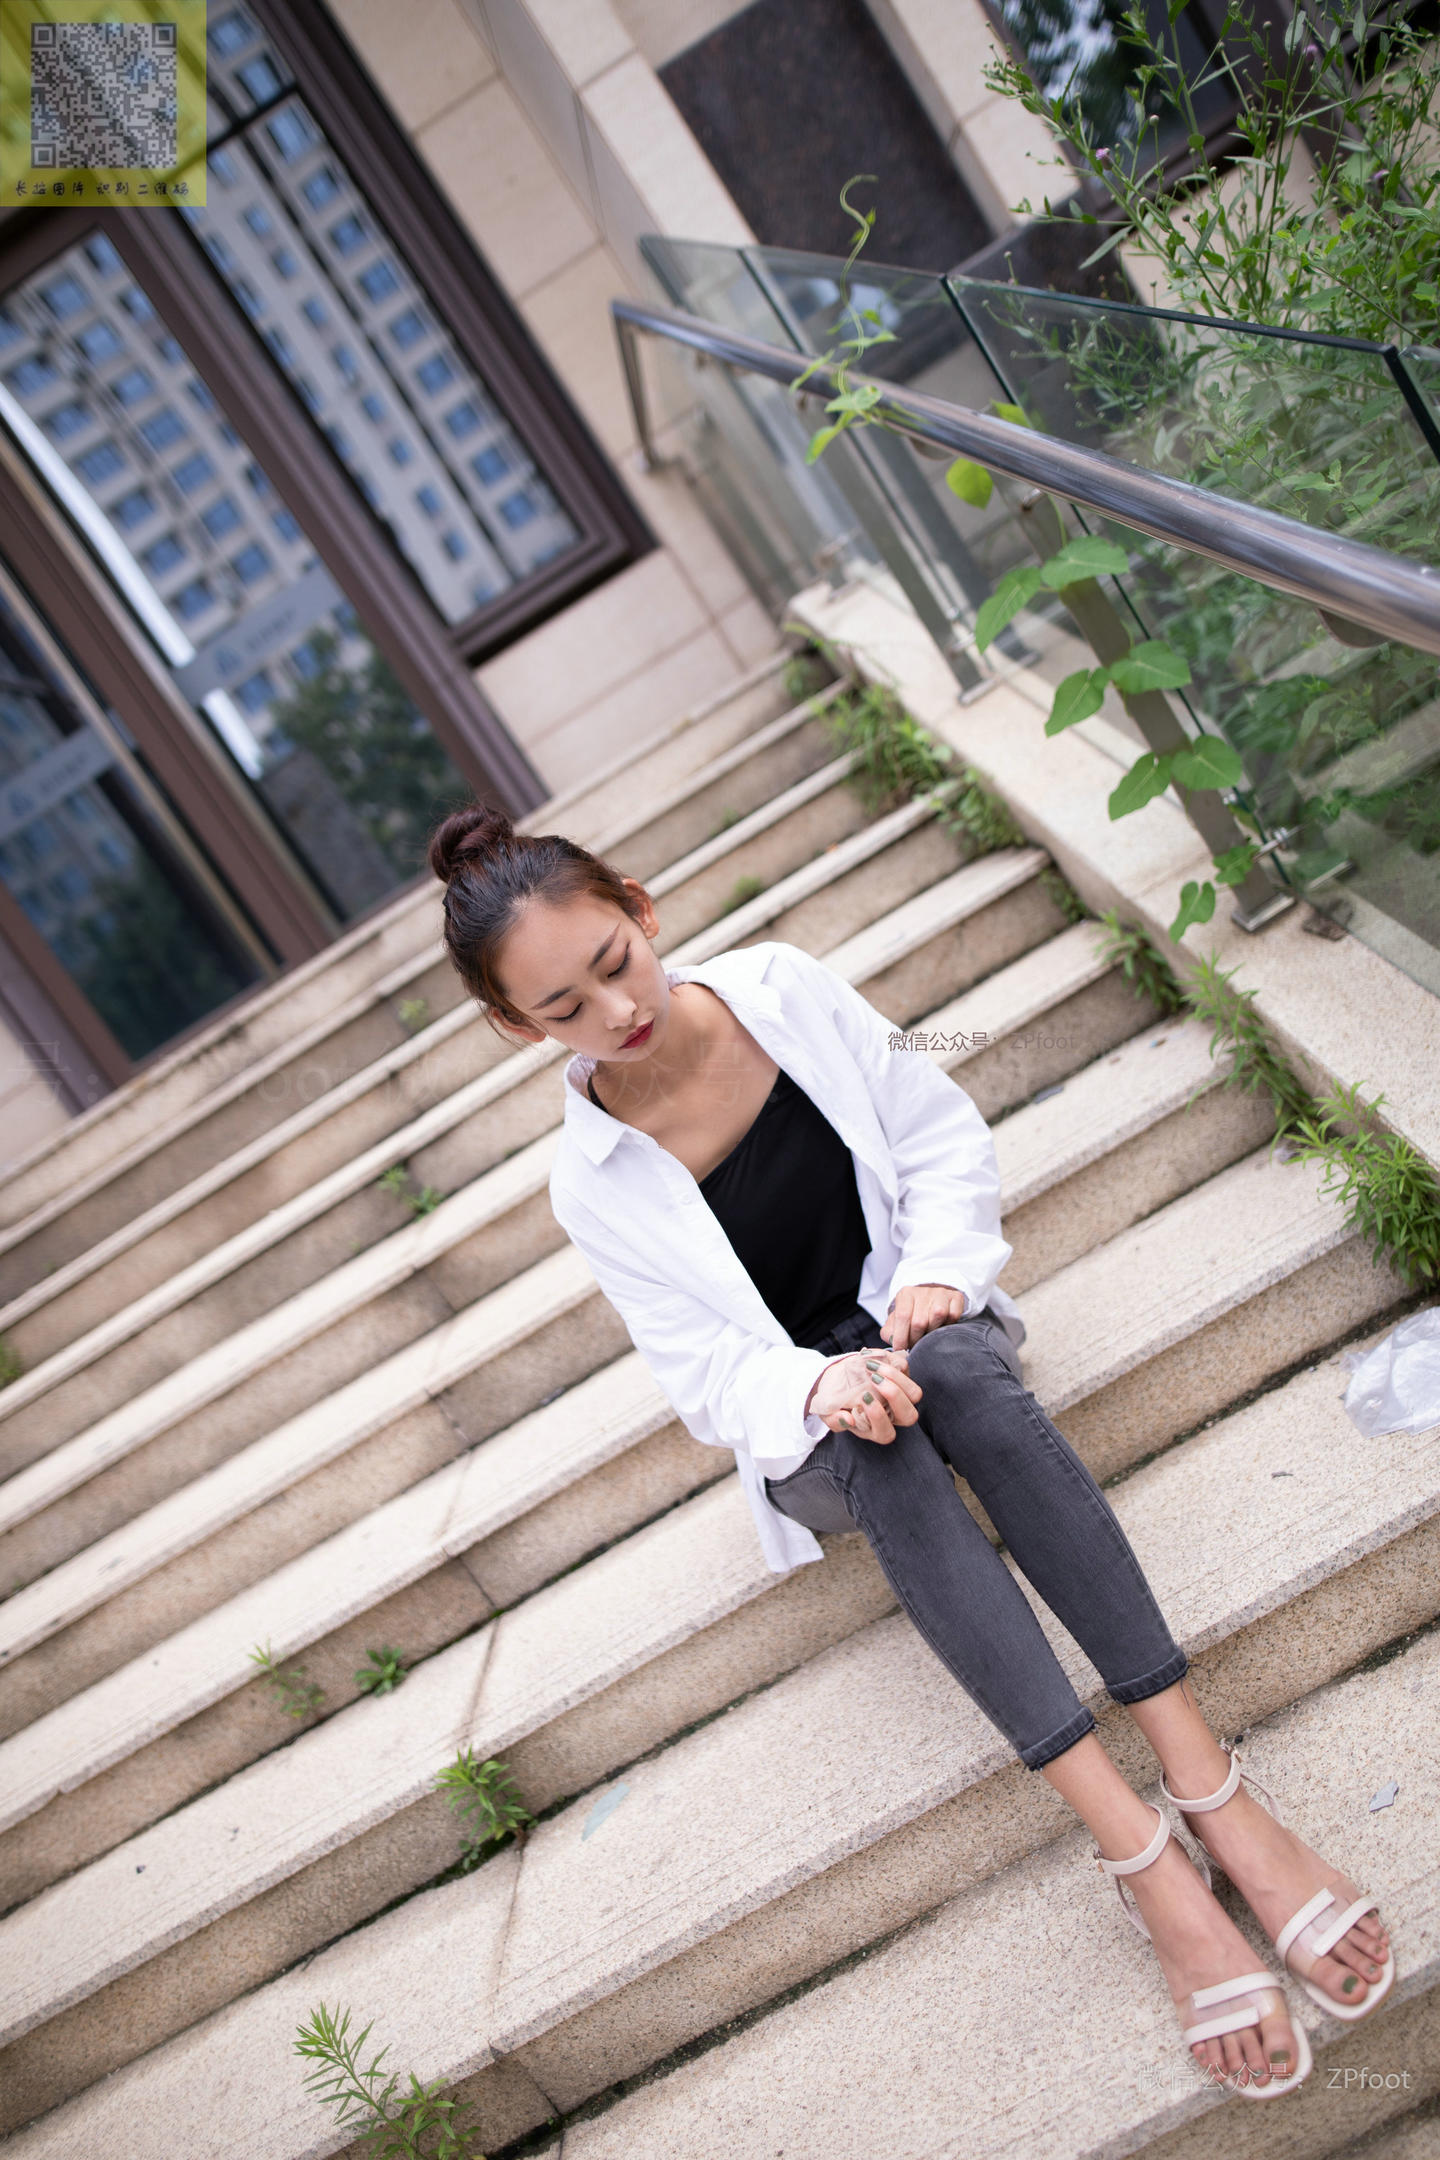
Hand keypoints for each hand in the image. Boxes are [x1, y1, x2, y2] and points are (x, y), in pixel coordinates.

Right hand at [805, 1347, 920, 1443]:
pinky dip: (891, 1362)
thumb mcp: (827, 1412)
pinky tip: (870, 1358)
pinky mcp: (901, 1376)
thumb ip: (835, 1419)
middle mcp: (892, 1416)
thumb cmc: (833, 1402)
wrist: (836, 1380)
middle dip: (895, 1397)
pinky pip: (905, 1369)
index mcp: (875, 1430)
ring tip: (872, 1367)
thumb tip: (847, 1420)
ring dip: (896, 1378)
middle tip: (874, 1380)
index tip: (863, 1398)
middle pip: (909, 1416)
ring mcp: (900, 1396)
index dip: (878, 1418)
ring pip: (914, 1394)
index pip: (886, 1433)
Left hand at [881, 1284, 967, 1352]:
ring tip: (927, 1334)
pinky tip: (942, 1326)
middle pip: (920, 1320)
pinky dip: (948, 1324)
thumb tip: (893, 1341)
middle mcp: (923, 1291)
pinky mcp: (955, 1296)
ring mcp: (940, 1292)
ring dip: (932, 1331)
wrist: (931, 1301)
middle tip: (914, 1344)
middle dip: (916, 1338)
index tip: (900, 1348)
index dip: (901, 1336)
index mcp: (906, 1294)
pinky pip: (953, 1315)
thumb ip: (889, 1332)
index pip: (902, 1316)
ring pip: (938, 1315)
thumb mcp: (896, 1321)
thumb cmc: (911, 1315)